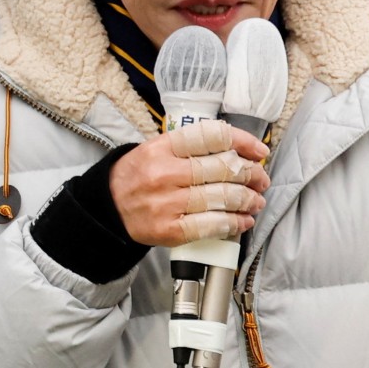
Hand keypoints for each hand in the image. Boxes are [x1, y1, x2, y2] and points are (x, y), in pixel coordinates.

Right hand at [109, 120, 270, 246]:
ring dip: (248, 199)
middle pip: (223, 168)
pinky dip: (234, 223)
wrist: (108, 208)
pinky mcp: (170, 230)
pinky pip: (211, 225)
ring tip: (256, 200)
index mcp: (164, 147)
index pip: (213, 136)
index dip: (243, 142)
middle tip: (261, 178)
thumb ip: (193, 146)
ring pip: (222, 197)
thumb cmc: (139, 175)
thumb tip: (238, 152)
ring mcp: (168, 203)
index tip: (259, 151)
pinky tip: (243, 220)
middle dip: (251, 174)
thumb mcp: (157, 148)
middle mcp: (166, 173)